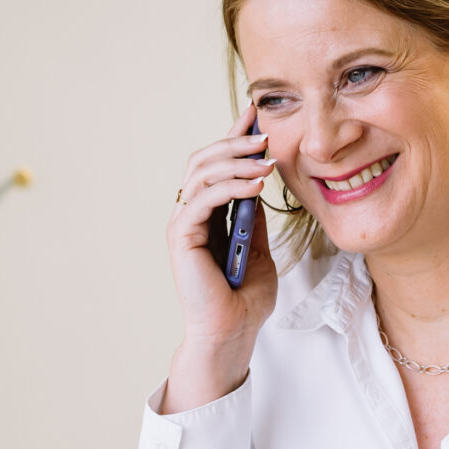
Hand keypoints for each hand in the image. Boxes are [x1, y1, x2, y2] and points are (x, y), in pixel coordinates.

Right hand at [162, 103, 281, 412]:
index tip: (257, 116)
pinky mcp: (182, 237)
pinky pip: (203, 198)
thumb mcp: (260, 248)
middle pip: (204, 160)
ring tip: (265, 159)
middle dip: (234, 142)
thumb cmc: (244, 299)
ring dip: (235, 160)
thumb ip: (255, 218)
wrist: (233, 332)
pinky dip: (230, 186)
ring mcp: (184, 224)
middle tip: (265, 135)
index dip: (234, 138)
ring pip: (201, 172)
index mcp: (208, 215)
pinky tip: (255, 185)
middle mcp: (191, 215)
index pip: (218, 165)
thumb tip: (261, 182)